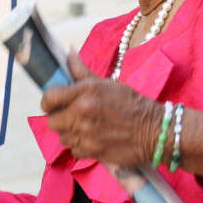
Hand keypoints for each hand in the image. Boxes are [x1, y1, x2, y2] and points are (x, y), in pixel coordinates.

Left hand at [40, 49, 162, 166]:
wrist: (153, 129)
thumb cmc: (130, 103)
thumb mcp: (106, 83)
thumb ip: (81, 71)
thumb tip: (68, 51)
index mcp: (85, 92)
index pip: (49, 98)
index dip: (48, 101)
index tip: (54, 103)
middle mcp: (82, 112)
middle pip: (52, 121)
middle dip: (59, 118)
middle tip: (71, 116)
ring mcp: (87, 133)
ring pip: (62, 136)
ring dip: (70, 133)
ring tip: (84, 127)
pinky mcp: (93, 151)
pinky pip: (74, 150)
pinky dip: (80, 146)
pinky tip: (92, 138)